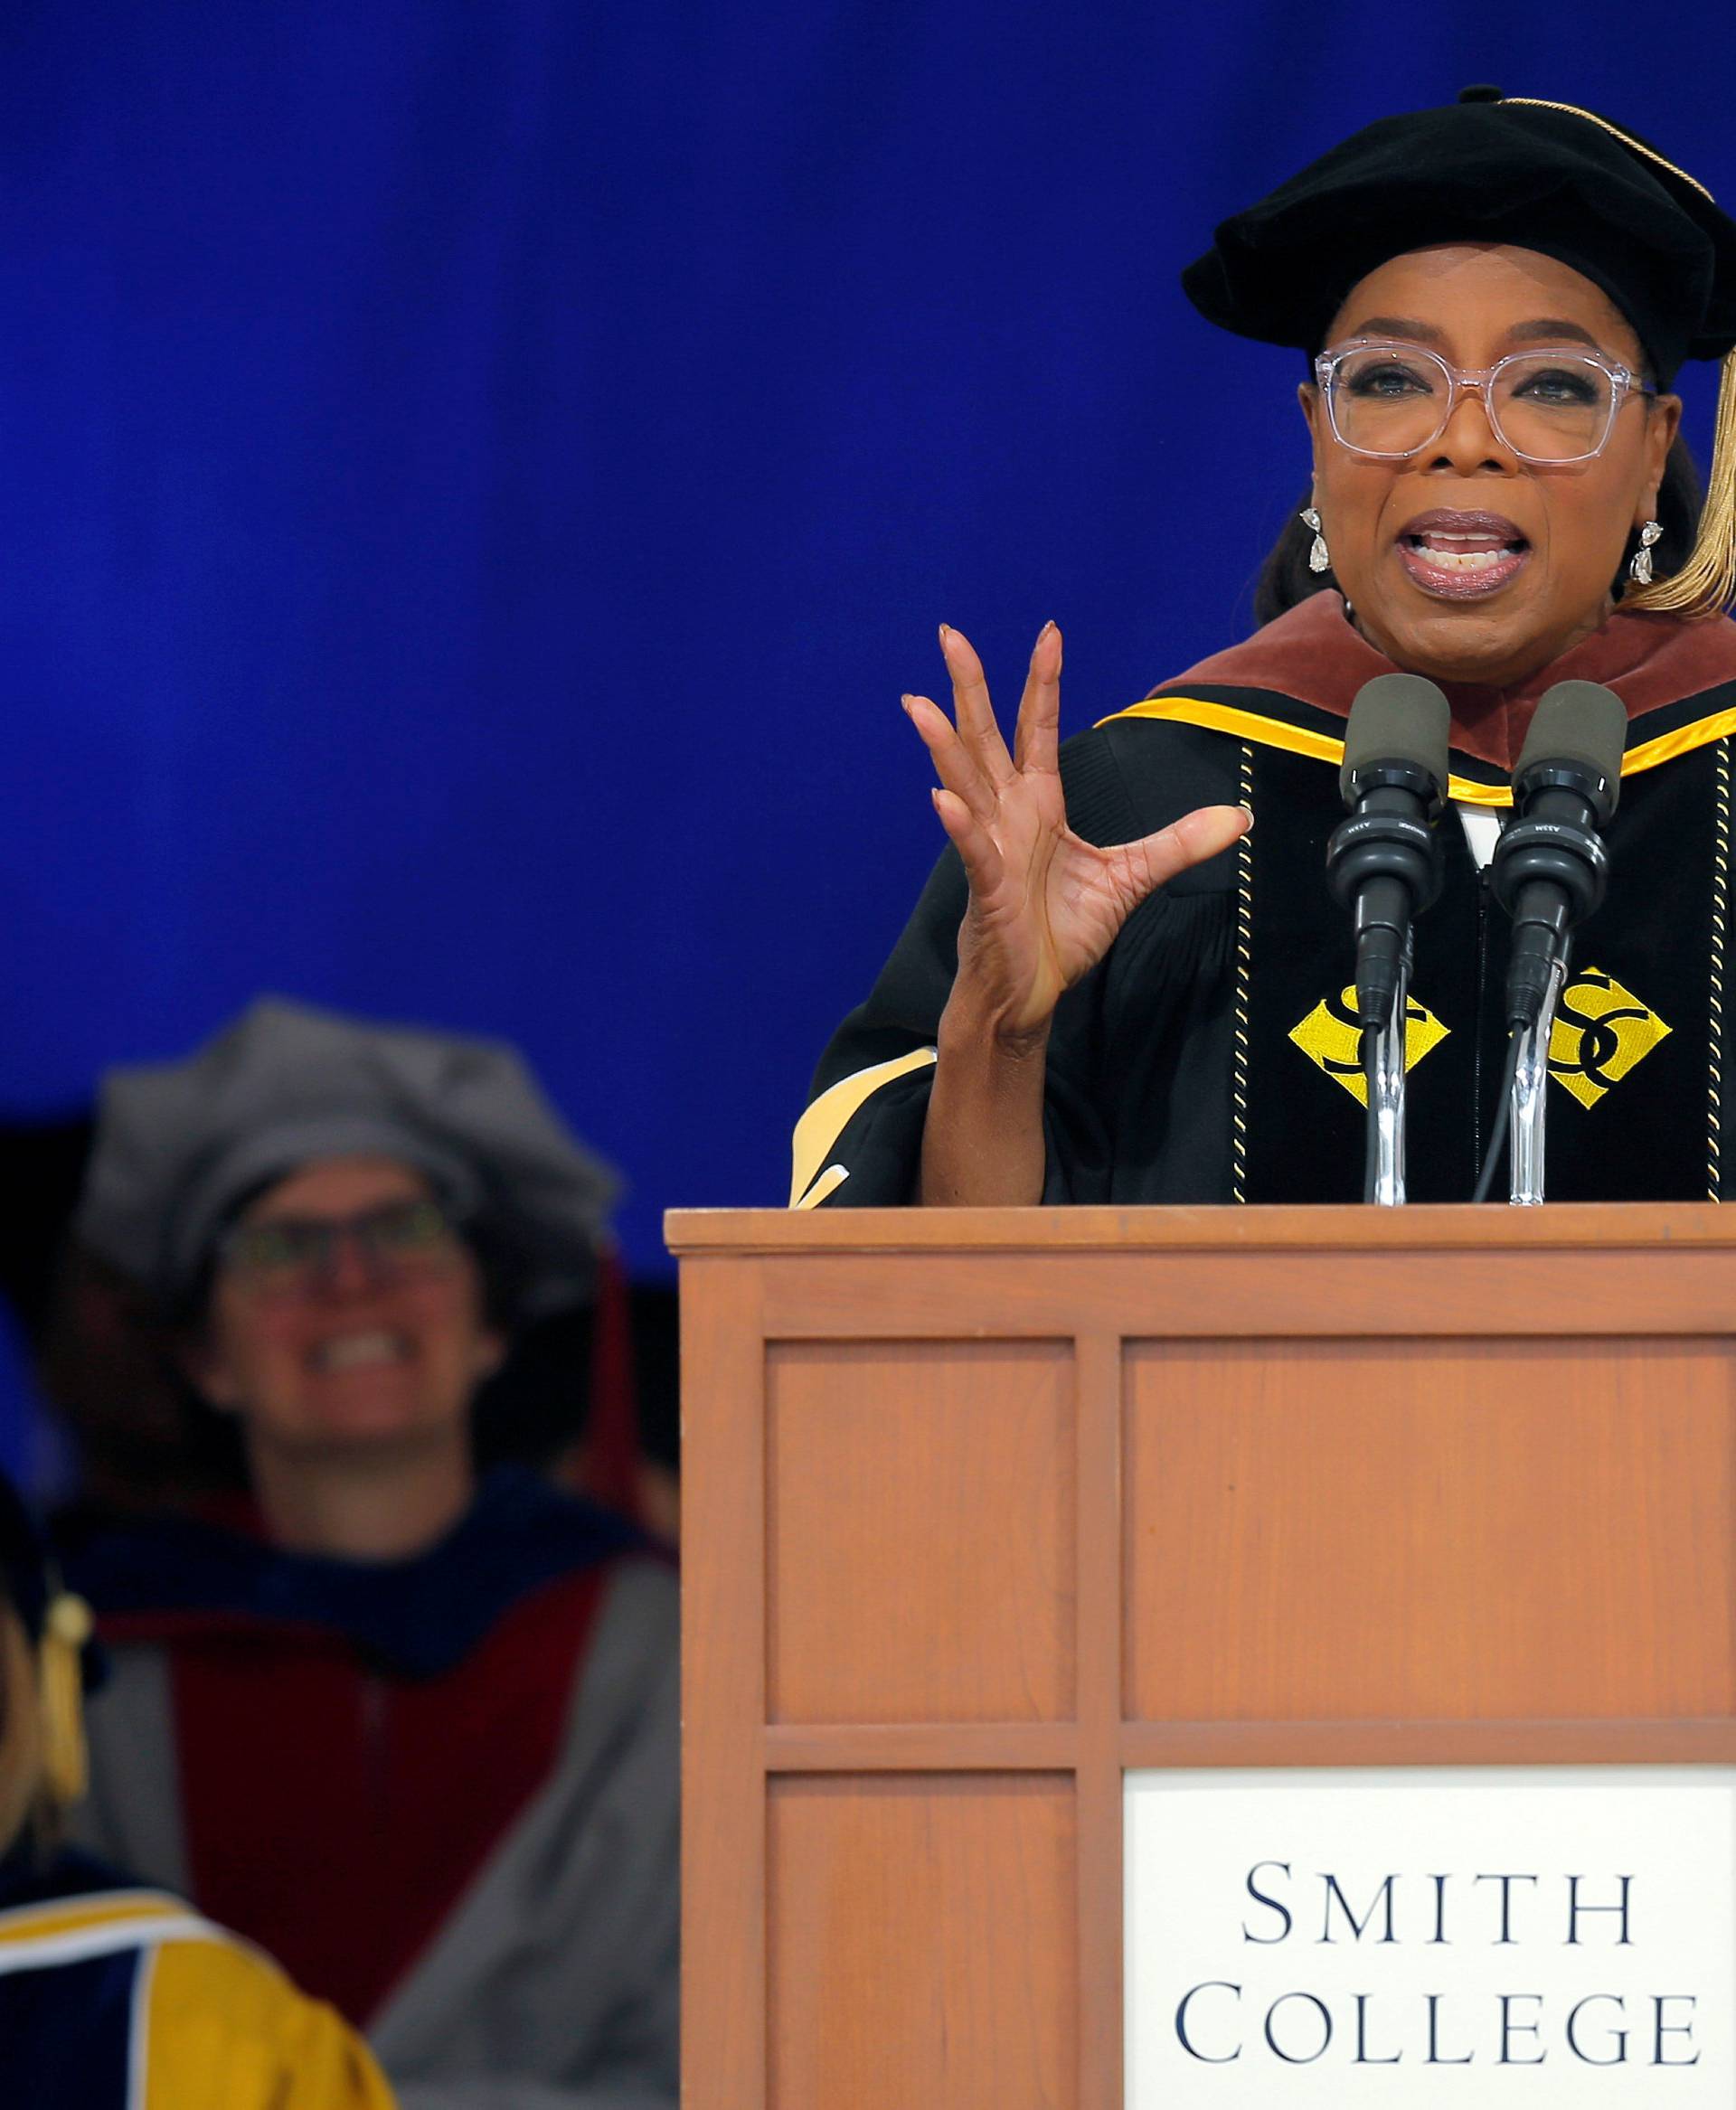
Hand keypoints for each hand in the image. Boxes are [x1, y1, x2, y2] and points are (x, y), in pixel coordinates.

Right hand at [903, 622, 1250, 1041]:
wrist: (1030, 993)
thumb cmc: (1062, 934)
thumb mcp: (1133, 879)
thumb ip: (1179, 844)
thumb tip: (1239, 818)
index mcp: (1038, 805)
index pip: (1037, 731)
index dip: (1044, 683)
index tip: (1049, 633)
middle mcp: (1008, 817)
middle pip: (985, 739)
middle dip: (970, 688)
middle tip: (950, 635)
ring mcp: (992, 851)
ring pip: (965, 785)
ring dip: (944, 746)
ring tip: (921, 705)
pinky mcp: (988, 893)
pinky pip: (974, 853)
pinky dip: (960, 827)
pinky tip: (944, 800)